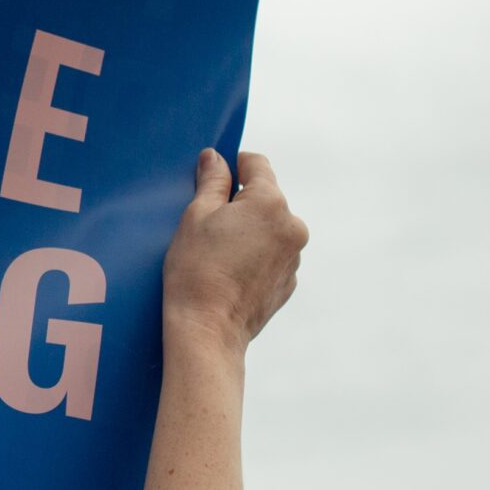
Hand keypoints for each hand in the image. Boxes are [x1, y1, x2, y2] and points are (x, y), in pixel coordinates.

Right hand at [145, 151, 305, 489]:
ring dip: (248, 231)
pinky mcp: (288, 283)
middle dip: (239, 203)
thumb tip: (216, 158)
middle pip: (265, 198)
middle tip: (207, 222)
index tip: (214, 176)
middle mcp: (292, 227)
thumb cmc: (196, 271)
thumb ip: (211, 181)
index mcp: (271, 203)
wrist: (208, 332)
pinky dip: (254, 257)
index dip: (233, 165)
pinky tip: (228, 272)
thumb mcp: (195, 216)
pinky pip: (272, 257)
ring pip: (269, 229)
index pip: (256, 164)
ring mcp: (294, 258)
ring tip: (216, 253)